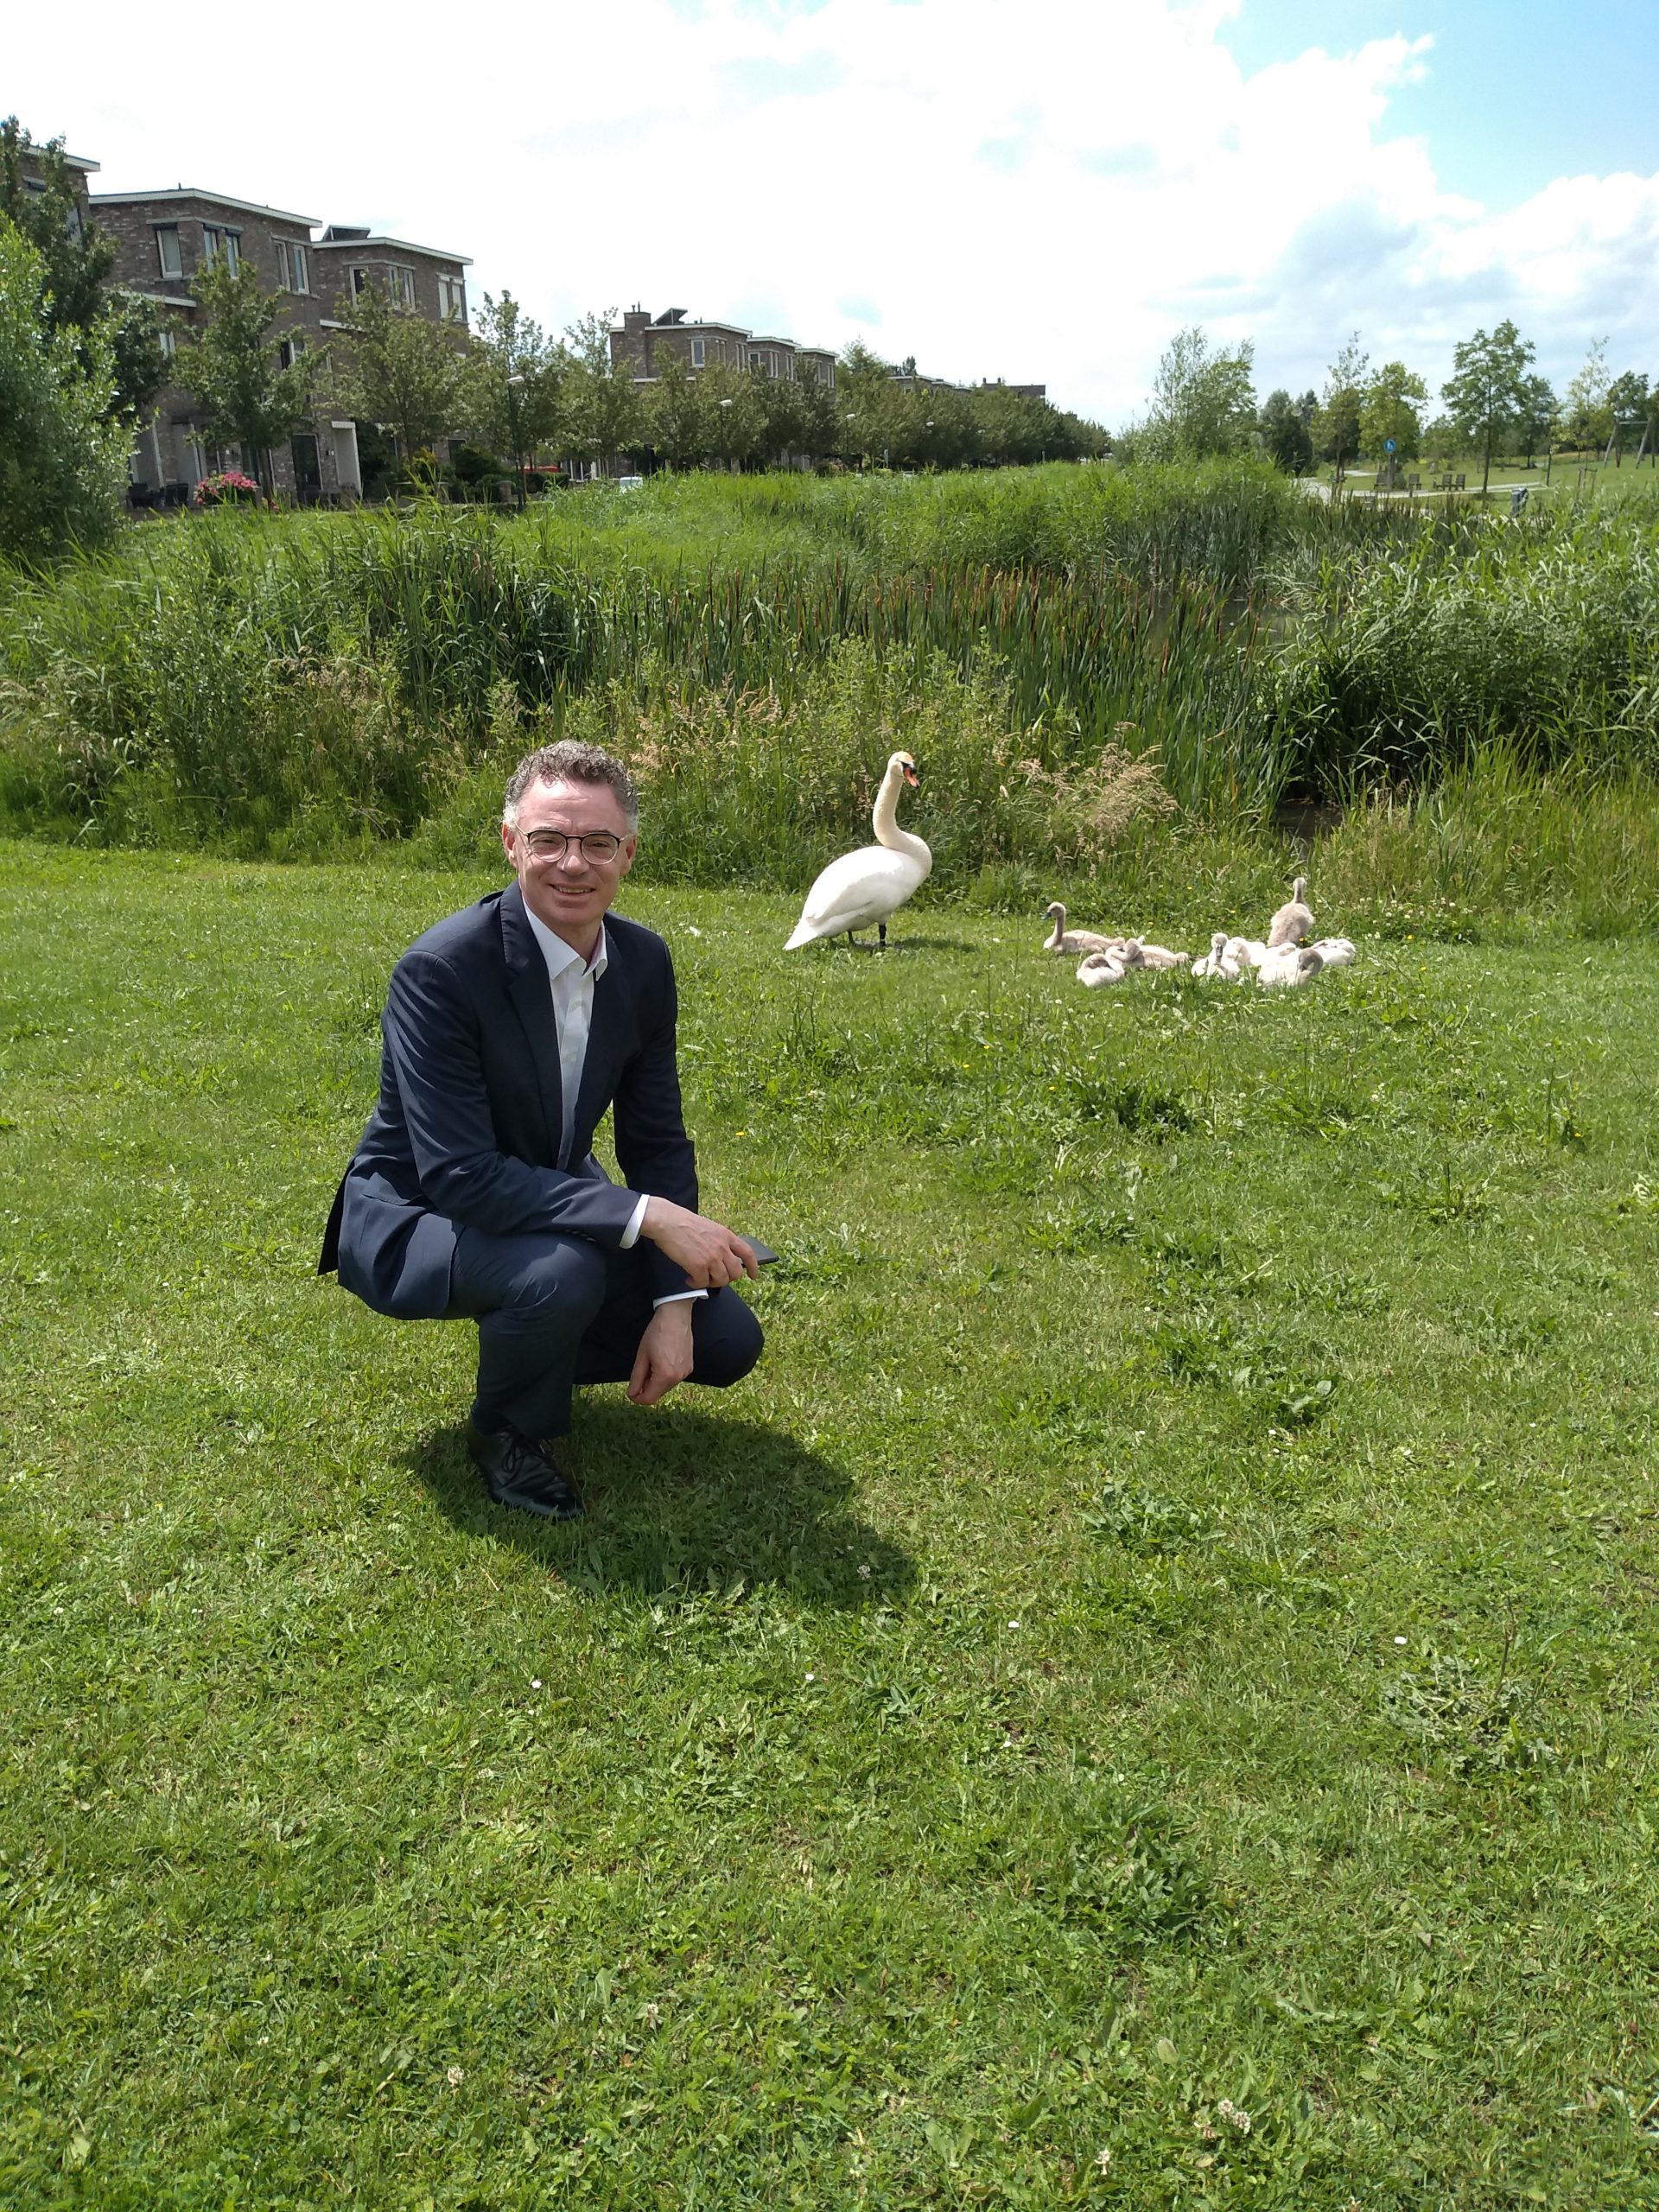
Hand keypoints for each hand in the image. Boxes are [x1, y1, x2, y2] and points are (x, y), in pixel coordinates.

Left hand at [628, 1300, 695, 1407]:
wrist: (676, 1316)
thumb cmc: (657, 1332)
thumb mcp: (642, 1355)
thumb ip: (636, 1377)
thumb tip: (632, 1394)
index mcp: (665, 1375)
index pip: (649, 1398)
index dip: (637, 1398)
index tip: (630, 1392)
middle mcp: (678, 1377)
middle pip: (658, 1393)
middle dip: (647, 1388)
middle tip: (640, 1373)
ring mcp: (686, 1372)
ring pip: (666, 1386)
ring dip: (656, 1382)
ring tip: (651, 1363)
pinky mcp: (690, 1367)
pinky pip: (675, 1378)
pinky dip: (666, 1376)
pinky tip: (662, 1361)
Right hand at [639, 1198, 759, 1289]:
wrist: (667, 1221)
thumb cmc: (683, 1222)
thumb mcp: (709, 1227)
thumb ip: (719, 1240)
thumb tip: (721, 1256)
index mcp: (726, 1235)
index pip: (747, 1253)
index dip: (753, 1267)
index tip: (753, 1276)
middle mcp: (722, 1247)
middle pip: (736, 1273)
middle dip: (726, 1278)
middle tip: (714, 1278)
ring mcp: (711, 1257)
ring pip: (721, 1281)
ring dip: (710, 1283)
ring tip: (699, 1278)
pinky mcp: (698, 1266)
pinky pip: (703, 1283)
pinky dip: (696, 1284)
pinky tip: (689, 1279)